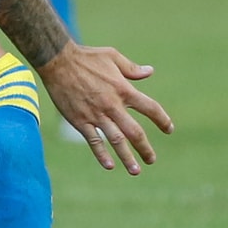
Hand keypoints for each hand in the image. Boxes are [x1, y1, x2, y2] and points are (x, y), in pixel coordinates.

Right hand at [37, 44, 171, 174]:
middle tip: (151, 159)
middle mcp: (112, 105)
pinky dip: (101, 154)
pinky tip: (109, 165)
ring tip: (136, 171)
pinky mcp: (80, 120)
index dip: (162, 120)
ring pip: (116, 141)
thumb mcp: (112, 56)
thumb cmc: (86, 57)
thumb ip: (132, 69)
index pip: (150, 108)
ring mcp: (96, 114)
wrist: (58, 61)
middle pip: (134, 132)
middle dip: (145, 148)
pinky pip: (93, 141)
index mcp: (123, 89)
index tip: (169, 129)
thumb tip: (150, 72)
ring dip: (127, 157)